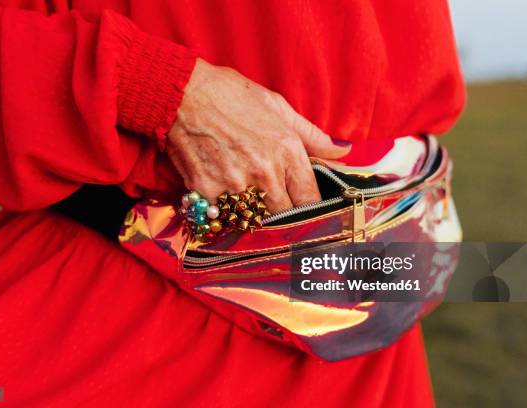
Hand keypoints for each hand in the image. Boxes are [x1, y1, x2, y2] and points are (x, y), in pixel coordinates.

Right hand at [166, 59, 350, 211]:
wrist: (182, 92)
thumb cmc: (231, 94)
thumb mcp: (277, 106)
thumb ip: (312, 135)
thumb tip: (343, 151)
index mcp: (287, 150)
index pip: (309, 199)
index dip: (307, 205)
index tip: (300, 205)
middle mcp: (264, 172)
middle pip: (284, 214)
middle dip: (279, 209)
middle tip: (268, 196)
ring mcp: (234, 184)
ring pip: (253, 218)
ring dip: (250, 211)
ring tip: (241, 192)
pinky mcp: (207, 190)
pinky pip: (223, 214)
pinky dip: (223, 208)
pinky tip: (218, 188)